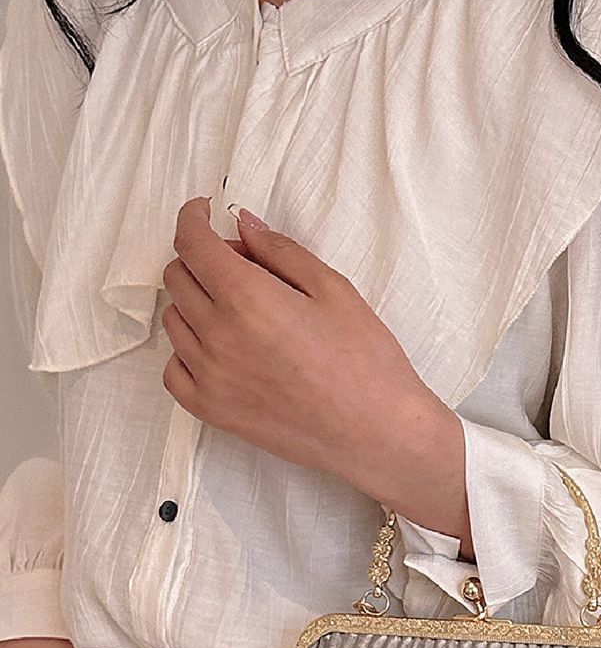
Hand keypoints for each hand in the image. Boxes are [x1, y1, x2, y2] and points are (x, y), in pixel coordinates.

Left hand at [160, 198, 473, 555]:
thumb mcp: (333, 290)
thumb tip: (243, 225)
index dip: (193, 219)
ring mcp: (210, 377)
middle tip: (243, 268)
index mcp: (249, 299)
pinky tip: (223, 350)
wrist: (378, 433)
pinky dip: (189, 351)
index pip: (193, 244)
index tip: (203, 214)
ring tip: (241, 313)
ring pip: (174, 320)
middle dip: (202, 260)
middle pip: (179, 278)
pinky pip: (174, 369)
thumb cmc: (366, 362)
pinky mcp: (212, 411)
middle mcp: (219, 337)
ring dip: (197, 304)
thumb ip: (281, 252)